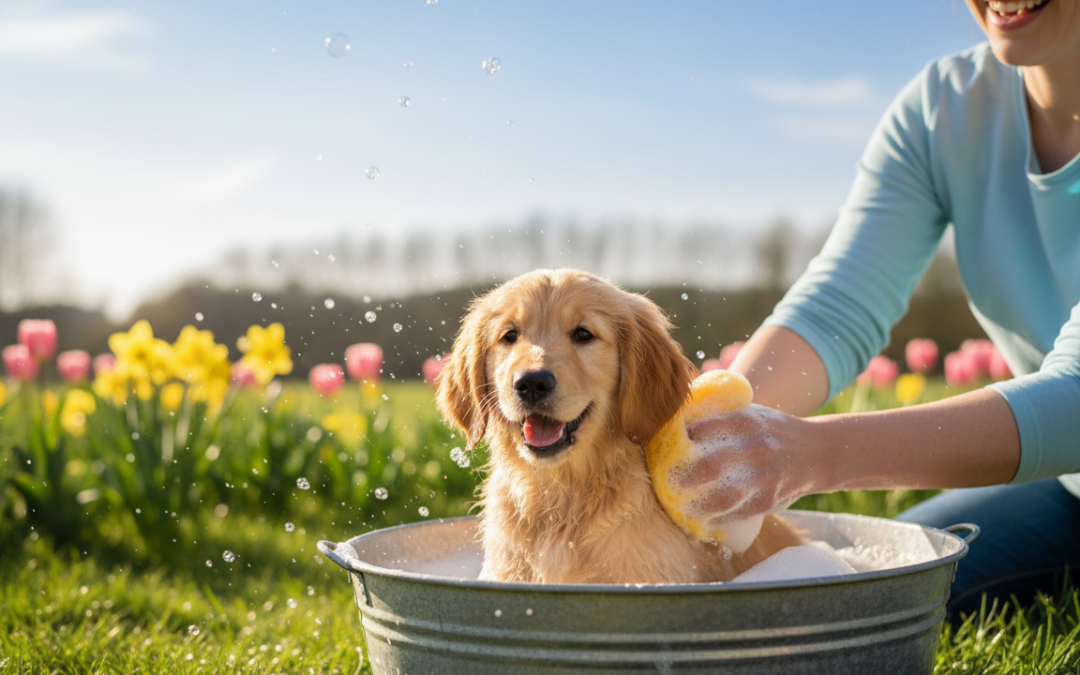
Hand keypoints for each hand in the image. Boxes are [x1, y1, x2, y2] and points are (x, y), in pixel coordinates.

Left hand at [674, 404, 819, 526]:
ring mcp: (763, 477)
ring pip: (722, 496)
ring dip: (695, 504)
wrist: (818, 452)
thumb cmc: (772, 430)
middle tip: (665, 480)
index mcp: (745, 421)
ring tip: (677, 506)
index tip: (662, 449)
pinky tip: (699, 519)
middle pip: (708, 465)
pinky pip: (736, 513)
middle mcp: (754, 448)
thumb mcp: (750, 413)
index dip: (676, 442)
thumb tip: (674, 421)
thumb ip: (718, 416)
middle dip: (681, 476)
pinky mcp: (768, 500)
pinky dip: (715, 519)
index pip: (700, 430)